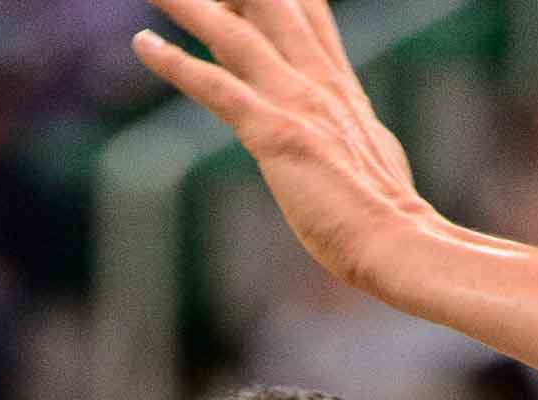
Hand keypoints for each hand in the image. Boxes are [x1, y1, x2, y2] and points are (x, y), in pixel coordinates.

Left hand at [133, 0, 436, 288]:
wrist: (394, 239)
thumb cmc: (385, 215)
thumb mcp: (370, 158)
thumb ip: (344, 136)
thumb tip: (334, 139)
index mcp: (340, 88)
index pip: (309, 17)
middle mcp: (317, 82)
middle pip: (272, 5)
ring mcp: (296, 102)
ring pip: (234, 33)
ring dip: (188, 5)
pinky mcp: (274, 132)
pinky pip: (215, 86)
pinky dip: (174, 63)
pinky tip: (143, 43)